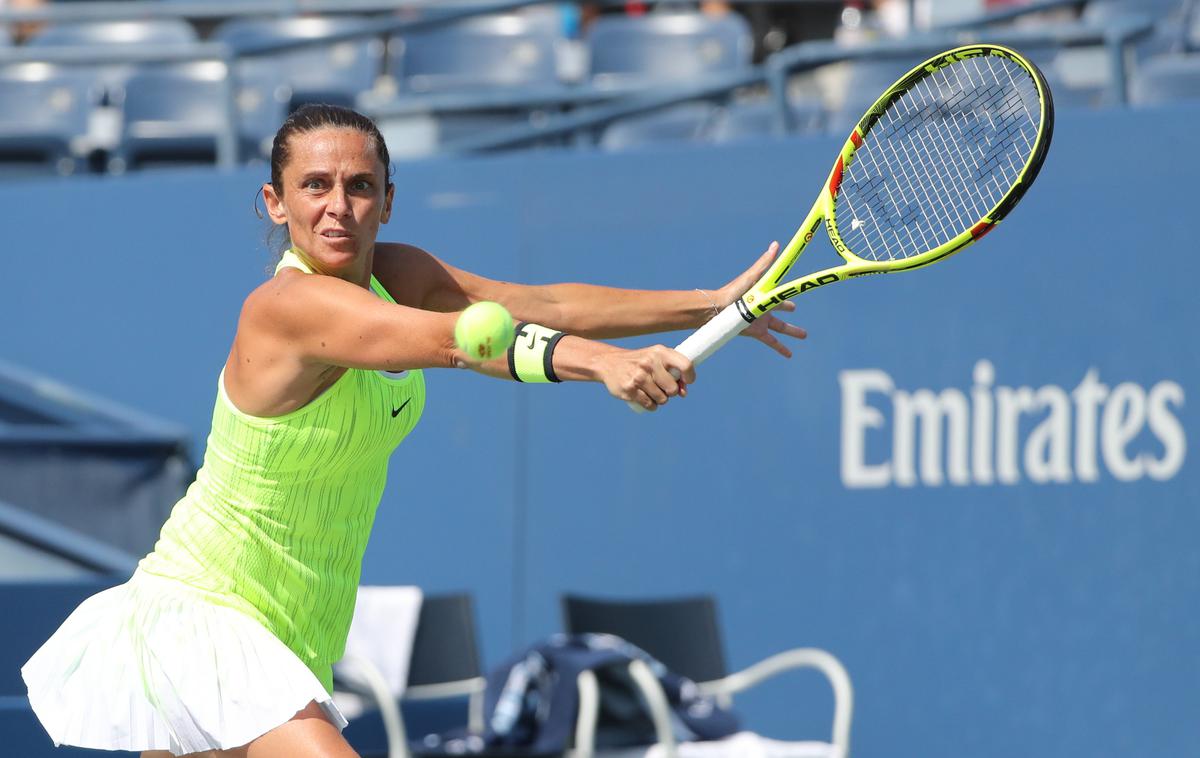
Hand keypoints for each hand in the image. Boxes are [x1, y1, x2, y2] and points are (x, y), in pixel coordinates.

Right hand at [591, 345, 695, 411]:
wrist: (609, 363)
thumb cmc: (640, 362)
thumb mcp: (655, 358)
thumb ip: (672, 371)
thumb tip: (683, 392)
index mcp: (659, 352)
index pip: (685, 365)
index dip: (690, 376)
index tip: (687, 382)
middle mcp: (649, 363)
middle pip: (673, 389)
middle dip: (670, 392)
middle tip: (661, 387)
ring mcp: (639, 377)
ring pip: (662, 399)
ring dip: (660, 400)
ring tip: (651, 391)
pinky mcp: (629, 390)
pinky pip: (650, 405)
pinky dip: (651, 405)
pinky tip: (645, 398)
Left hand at [714, 241, 807, 357]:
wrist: (720, 309)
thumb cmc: (734, 291)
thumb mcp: (753, 276)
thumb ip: (764, 263)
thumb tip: (776, 245)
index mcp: (764, 294)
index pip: (779, 293)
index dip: (787, 293)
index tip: (794, 293)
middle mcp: (764, 307)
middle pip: (781, 308)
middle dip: (789, 308)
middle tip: (796, 309)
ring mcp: (761, 321)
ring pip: (781, 328)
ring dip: (792, 332)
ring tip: (803, 335)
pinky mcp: (757, 332)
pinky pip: (772, 341)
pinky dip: (781, 348)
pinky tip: (789, 354)